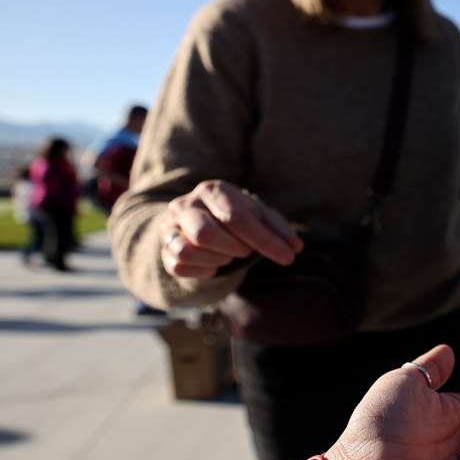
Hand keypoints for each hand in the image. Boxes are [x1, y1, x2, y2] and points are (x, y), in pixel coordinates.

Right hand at [159, 179, 302, 278]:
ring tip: (229, 253)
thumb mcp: (260, 216)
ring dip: (218, 259)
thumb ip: (278, 230)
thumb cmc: (236, 217)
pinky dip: (204, 270)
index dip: (264, 241)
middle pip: (206, 234)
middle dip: (234, 248)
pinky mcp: (164, 249)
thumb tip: (296, 247)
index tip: (288, 258)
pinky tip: (214, 263)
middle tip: (246, 250)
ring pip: (188, 251)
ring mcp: (170, 226)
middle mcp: (185, 204)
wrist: (198, 220)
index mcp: (212, 190)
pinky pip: (180, 267)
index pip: (237, 217)